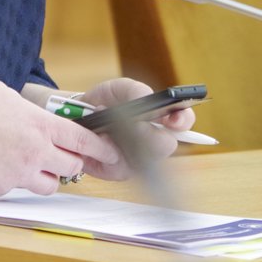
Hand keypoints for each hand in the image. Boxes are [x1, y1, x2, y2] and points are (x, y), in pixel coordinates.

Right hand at [0, 79, 119, 196]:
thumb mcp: (1, 92)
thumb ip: (24, 105)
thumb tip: (29, 112)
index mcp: (40, 124)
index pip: (83, 139)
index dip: (101, 147)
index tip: (110, 151)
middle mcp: (37, 150)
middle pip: (73, 166)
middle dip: (71, 163)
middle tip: (63, 158)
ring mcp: (22, 172)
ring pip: (51, 184)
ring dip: (47, 177)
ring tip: (31, 165)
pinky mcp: (5, 188)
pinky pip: (20, 188)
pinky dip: (16, 180)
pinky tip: (0, 167)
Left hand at [75, 77, 195, 180]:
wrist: (79, 116)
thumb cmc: (107, 101)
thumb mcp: (121, 89)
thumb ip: (137, 91)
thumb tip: (146, 100)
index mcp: (161, 119)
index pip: (183, 122)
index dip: (182, 121)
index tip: (173, 118)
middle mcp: (154, 142)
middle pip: (165, 146)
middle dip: (149, 134)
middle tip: (134, 124)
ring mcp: (139, 160)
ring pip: (141, 159)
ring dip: (122, 141)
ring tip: (107, 127)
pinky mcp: (119, 172)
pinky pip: (119, 166)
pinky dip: (106, 149)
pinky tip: (99, 138)